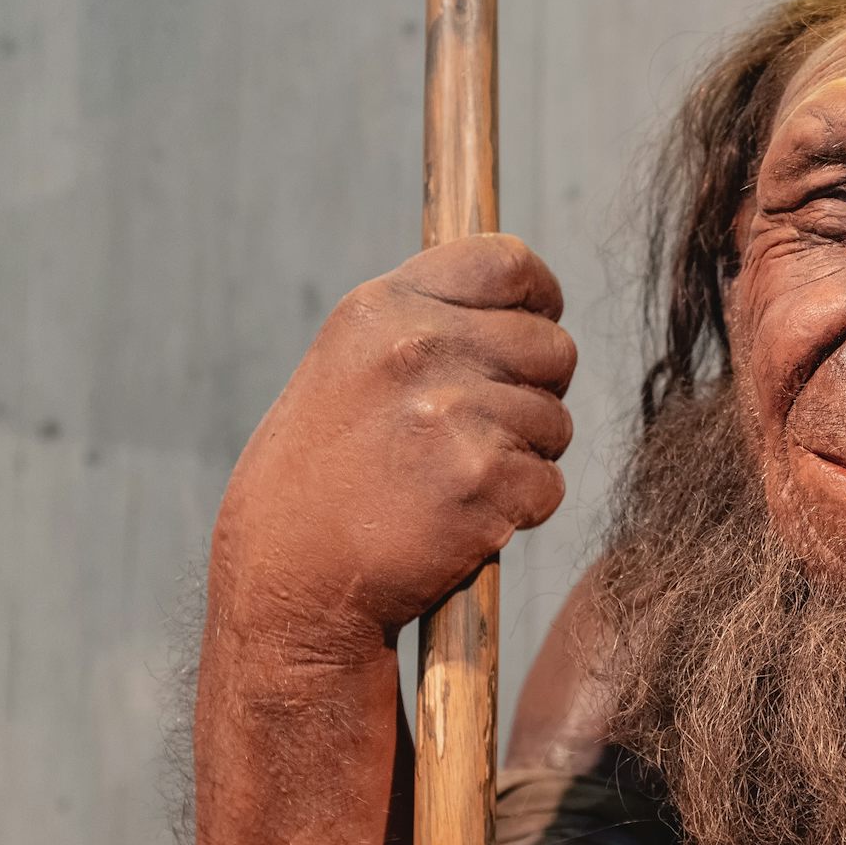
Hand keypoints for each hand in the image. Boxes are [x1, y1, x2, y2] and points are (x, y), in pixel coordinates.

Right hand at [210, 233, 575, 660]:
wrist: (289, 581)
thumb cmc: (325, 477)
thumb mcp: (352, 367)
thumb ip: (427, 324)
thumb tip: (523, 296)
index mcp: (384, 307)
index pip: (509, 263)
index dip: (540, 298)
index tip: (538, 323)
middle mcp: (419, 347)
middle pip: (554, 348)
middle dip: (536, 391)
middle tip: (483, 431)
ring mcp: (452, 412)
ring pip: (556, 423)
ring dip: (524, 457)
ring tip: (452, 481)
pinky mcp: (481, 479)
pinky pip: (548, 485)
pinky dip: (521, 510)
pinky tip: (461, 520)